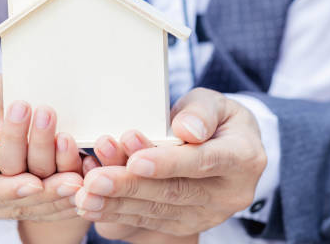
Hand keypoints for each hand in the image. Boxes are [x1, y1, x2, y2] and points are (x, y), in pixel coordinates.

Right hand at [0, 74, 80, 220]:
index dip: (4, 187)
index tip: (33, 183)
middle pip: (4, 197)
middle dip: (40, 185)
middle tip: (71, 177)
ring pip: (25, 204)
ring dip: (55, 191)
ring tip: (80, 177)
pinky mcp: (9, 200)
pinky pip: (37, 207)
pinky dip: (62, 200)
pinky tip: (84, 187)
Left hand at [75, 88, 266, 238]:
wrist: (229, 147)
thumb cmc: (217, 120)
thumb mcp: (216, 103)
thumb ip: (201, 112)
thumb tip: (188, 130)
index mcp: (244, 159)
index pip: (204, 162)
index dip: (169, 163)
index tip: (136, 160)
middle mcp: (230, 194)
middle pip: (176, 192)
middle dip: (131, 186)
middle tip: (95, 180)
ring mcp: (209, 214)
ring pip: (158, 211)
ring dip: (118, 204)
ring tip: (85, 195)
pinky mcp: (187, 225)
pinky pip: (150, 222)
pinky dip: (119, 214)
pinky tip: (93, 207)